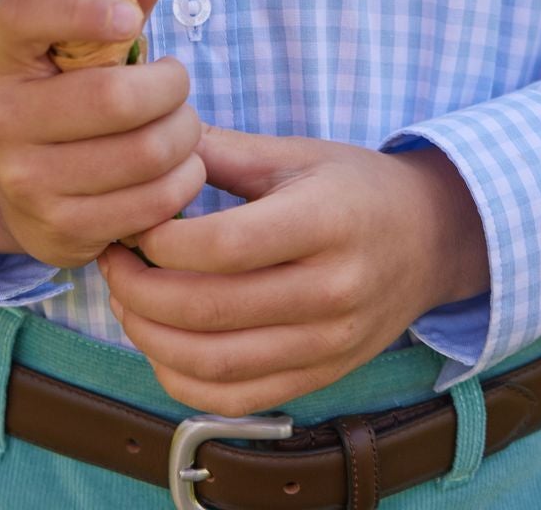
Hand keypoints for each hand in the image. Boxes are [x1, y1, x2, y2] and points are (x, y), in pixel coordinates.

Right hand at [0, 0, 208, 269]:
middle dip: (171, 87)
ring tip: (183, 124)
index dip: (84, 8)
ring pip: (143, 153)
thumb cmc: (67, 89)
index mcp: (0, 50)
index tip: (132, 21)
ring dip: (186, 135)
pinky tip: (178, 166)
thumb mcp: (83, 37)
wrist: (24, 186)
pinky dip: (184, 180)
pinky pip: (150, 204)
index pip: (27, 12)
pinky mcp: (58, 230)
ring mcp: (24, 179)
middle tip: (177, 83)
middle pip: (113, 98)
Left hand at [97, 127, 490, 415]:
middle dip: (140, 288)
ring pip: (216, 363)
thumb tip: (147, 142)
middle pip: (210, 310)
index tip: (133, 220)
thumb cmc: (354, 187)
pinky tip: (159, 344)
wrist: (429, 239)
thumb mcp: (295, 153)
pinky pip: (237, 399)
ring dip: (151, 338)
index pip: (223, 246)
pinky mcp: (320, 377)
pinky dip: (183, 381)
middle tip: (112, 259)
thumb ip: (221, 151)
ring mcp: (328, 344)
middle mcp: (332, 291)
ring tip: (126, 299)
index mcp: (325, 222)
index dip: (161, 240)